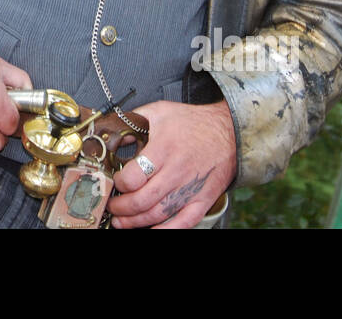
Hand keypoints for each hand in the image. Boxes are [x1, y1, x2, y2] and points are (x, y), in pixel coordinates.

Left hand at [106, 99, 235, 228]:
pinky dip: (166, 230)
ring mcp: (190, 189)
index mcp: (163, 149)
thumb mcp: (160, 111)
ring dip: (136, 222)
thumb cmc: (194, 122)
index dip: (119, 183)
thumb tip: (114, 134)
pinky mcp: (202, 200)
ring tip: (123, 221)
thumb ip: (134, 120)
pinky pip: (184, 223)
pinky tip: (152, 230)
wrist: (230, 133)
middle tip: (112, 206)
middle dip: (121, 208)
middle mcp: (176, 171)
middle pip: (142, 200)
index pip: (133, 177)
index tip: (115, 181)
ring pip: (158, 214)